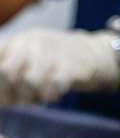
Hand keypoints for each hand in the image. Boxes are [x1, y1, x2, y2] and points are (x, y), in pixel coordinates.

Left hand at [0, 28, 119, 104]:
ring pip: (31, 80)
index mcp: (16, 42)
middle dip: (11, 91)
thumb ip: (5, 75)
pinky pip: (55, 85)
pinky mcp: (75, 64)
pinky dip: (51, 95)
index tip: (6, 88)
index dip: (0, 81)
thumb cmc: (51, 65)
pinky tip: (54, 93)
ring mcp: (55, 49)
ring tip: (40, 96)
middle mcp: (33, 40)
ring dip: (33, 97)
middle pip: (7, 71)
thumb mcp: (24, 63)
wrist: (93, 54)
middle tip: (21, 97)